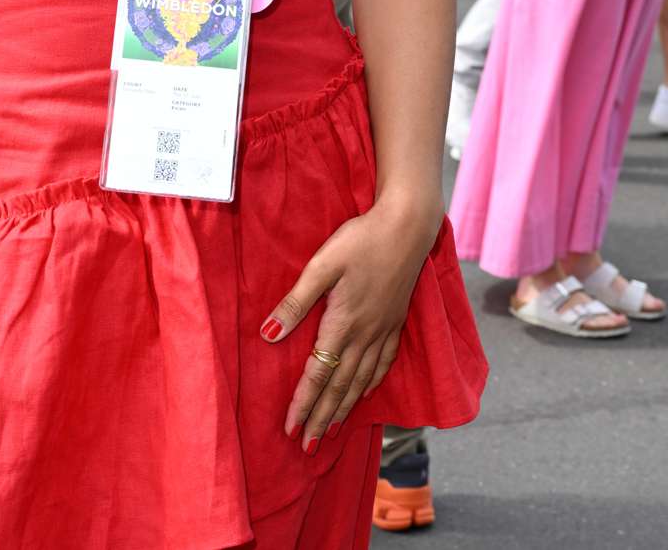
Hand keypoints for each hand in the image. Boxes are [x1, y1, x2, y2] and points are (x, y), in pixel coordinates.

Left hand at [259, 197, 441, 451]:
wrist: (407, 227)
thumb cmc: (360, 240)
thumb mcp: (321, 265)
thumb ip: (296, 301)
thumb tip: (268, 334)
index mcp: (342, 323)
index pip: (318, 374)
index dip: (303, 404)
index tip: (291, 430)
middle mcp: (364, 334)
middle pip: (339, 386)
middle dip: (322, 418)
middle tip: (308, 447)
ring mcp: (383, 329)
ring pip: (362, 380)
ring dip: (345, 408)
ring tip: (332, 432)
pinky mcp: (396, 321)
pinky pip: (384, 363)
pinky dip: (372, 383)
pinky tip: (366, 393)